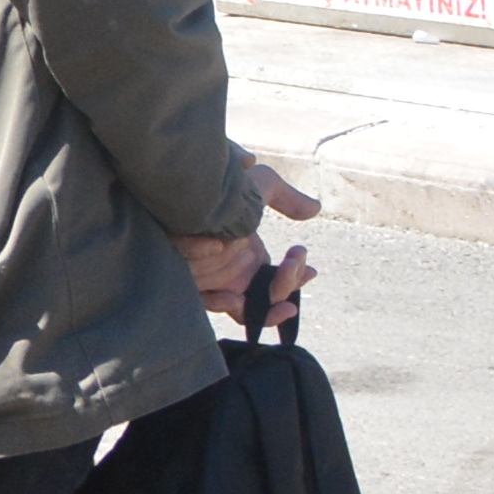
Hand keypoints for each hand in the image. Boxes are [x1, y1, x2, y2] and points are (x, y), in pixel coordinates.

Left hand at [183, 155, 323, 324]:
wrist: (178, 186)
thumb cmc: (217, 183)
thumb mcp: (257, 185)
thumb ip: (286, 198)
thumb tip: (316, 208)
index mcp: (249, 254)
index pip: (278, 278)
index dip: (296, 276)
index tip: (310, 265)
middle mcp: (232, 271)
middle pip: (268, 297)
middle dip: (287, 284)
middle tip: (293, 263)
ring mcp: (213, 281)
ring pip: (244, 309)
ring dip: (265, 306)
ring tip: (280, 297)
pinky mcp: (190, 286)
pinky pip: (210, 305)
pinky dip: (223, 302)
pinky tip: (233, 292)